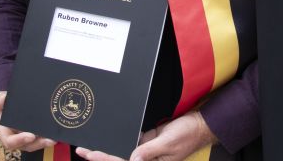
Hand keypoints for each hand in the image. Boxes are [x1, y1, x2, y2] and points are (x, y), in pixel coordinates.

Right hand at [0, 91, 56, 152]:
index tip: (31, 136)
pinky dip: (49, 134)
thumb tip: (4, 98)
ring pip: (37, 142)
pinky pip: (42, 135)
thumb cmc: (2, 104)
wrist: (7, 105)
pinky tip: (58, 131)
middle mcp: (17, 137)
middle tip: (50, 140)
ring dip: (46, 141)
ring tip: (56, 138)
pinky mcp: (36, 130)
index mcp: (6, 133)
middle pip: (28, 145)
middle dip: (39, 144)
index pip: (10, 142)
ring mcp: (27, 135)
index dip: (20, 140)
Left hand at [75, 110, 216, 160]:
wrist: (199, 126)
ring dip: (109, 147)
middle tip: (82, 149)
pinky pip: (132, 141)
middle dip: (101, 155)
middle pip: (119, 158)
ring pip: (124, 150)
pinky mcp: (149, 140)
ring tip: (92, 144)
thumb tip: (132, 160)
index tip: (90, 153)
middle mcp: (147, 159)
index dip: (105, 158)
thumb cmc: (187, 135)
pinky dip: (121, 138)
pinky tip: (111, 134)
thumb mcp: (169, 143)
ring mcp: (147, 150)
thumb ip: (150, 151)